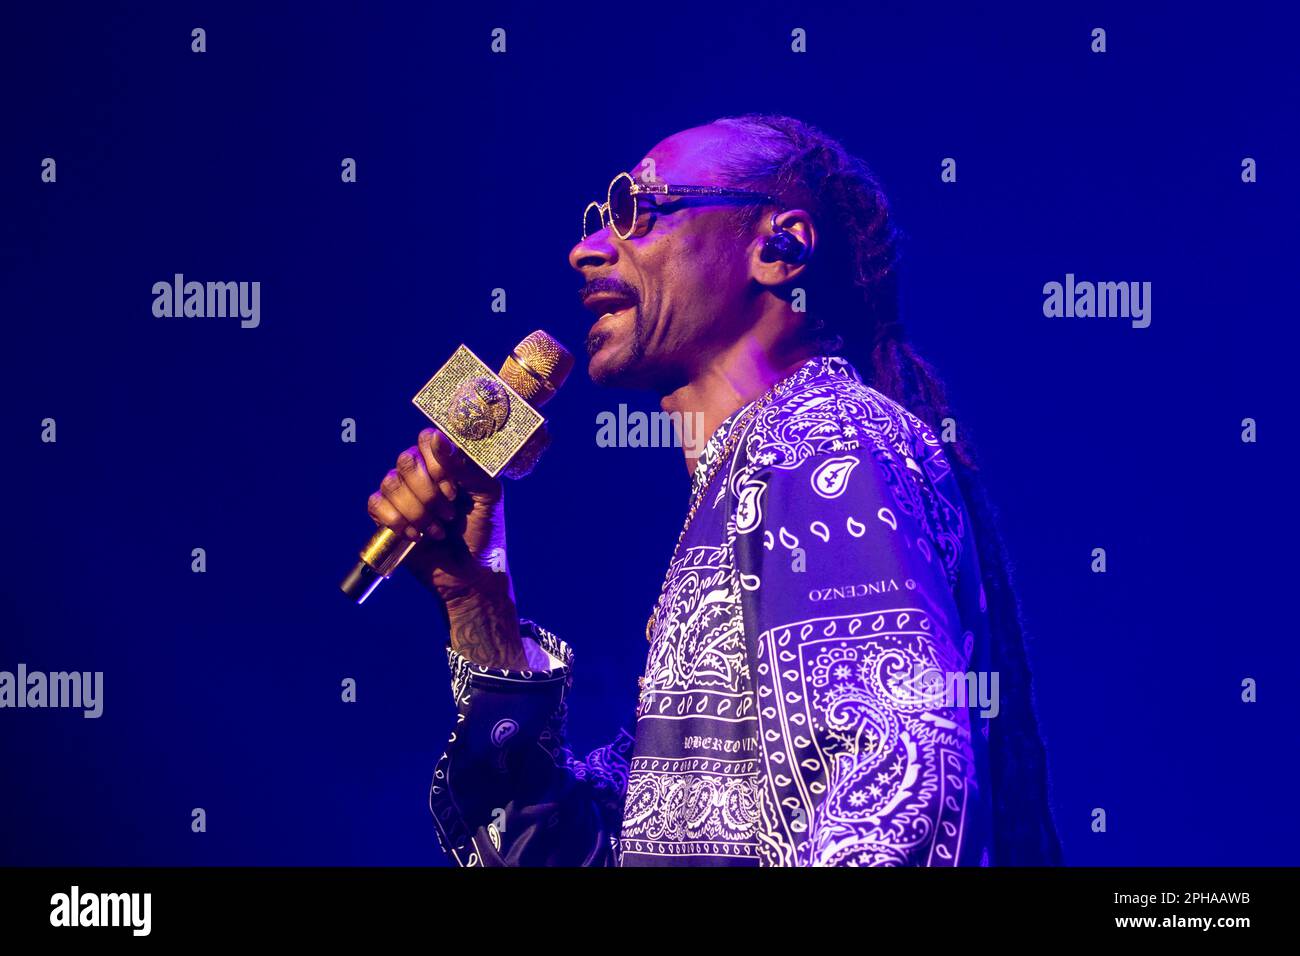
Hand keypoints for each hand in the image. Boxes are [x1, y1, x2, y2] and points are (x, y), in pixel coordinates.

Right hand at [367, 428, 524, 667]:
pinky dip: (398, 521)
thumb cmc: (484, 532)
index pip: (427, 439)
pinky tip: (418, 536)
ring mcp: (403, 495)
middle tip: (449, 512)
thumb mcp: (488, 495)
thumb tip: (438, 440)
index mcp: (446, 462)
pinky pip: (375, 504)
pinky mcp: (387, 517)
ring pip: (390, 483)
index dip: (437, 462)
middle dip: (428, 491)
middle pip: (406, 459)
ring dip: (417, 510)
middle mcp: (422, 474)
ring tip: (437, 529)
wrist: (472, 574)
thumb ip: (468, 467)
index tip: (453, 489)